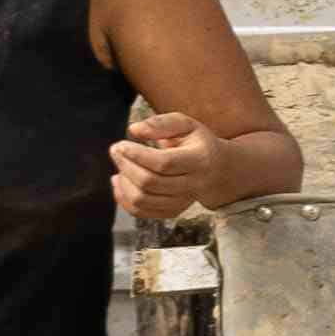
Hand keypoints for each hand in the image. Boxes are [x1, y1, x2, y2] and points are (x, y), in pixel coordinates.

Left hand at [113, 109, 235, 221]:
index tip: (121, 145)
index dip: (137, 155)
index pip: (164, 163)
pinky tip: (120, 182)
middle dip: (126, 166)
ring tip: (120, 166)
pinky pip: (142, 212)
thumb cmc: (198, 143)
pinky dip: (124, 199)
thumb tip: (134, 130)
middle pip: (150, 182)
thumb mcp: (186, 124)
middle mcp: (194, 185)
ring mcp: (183, 201)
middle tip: (116, 150)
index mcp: (199, 160)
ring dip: (124, 183)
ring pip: (143, 200)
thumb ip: (161, 123)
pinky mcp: (173, 211)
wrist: (218, 169)